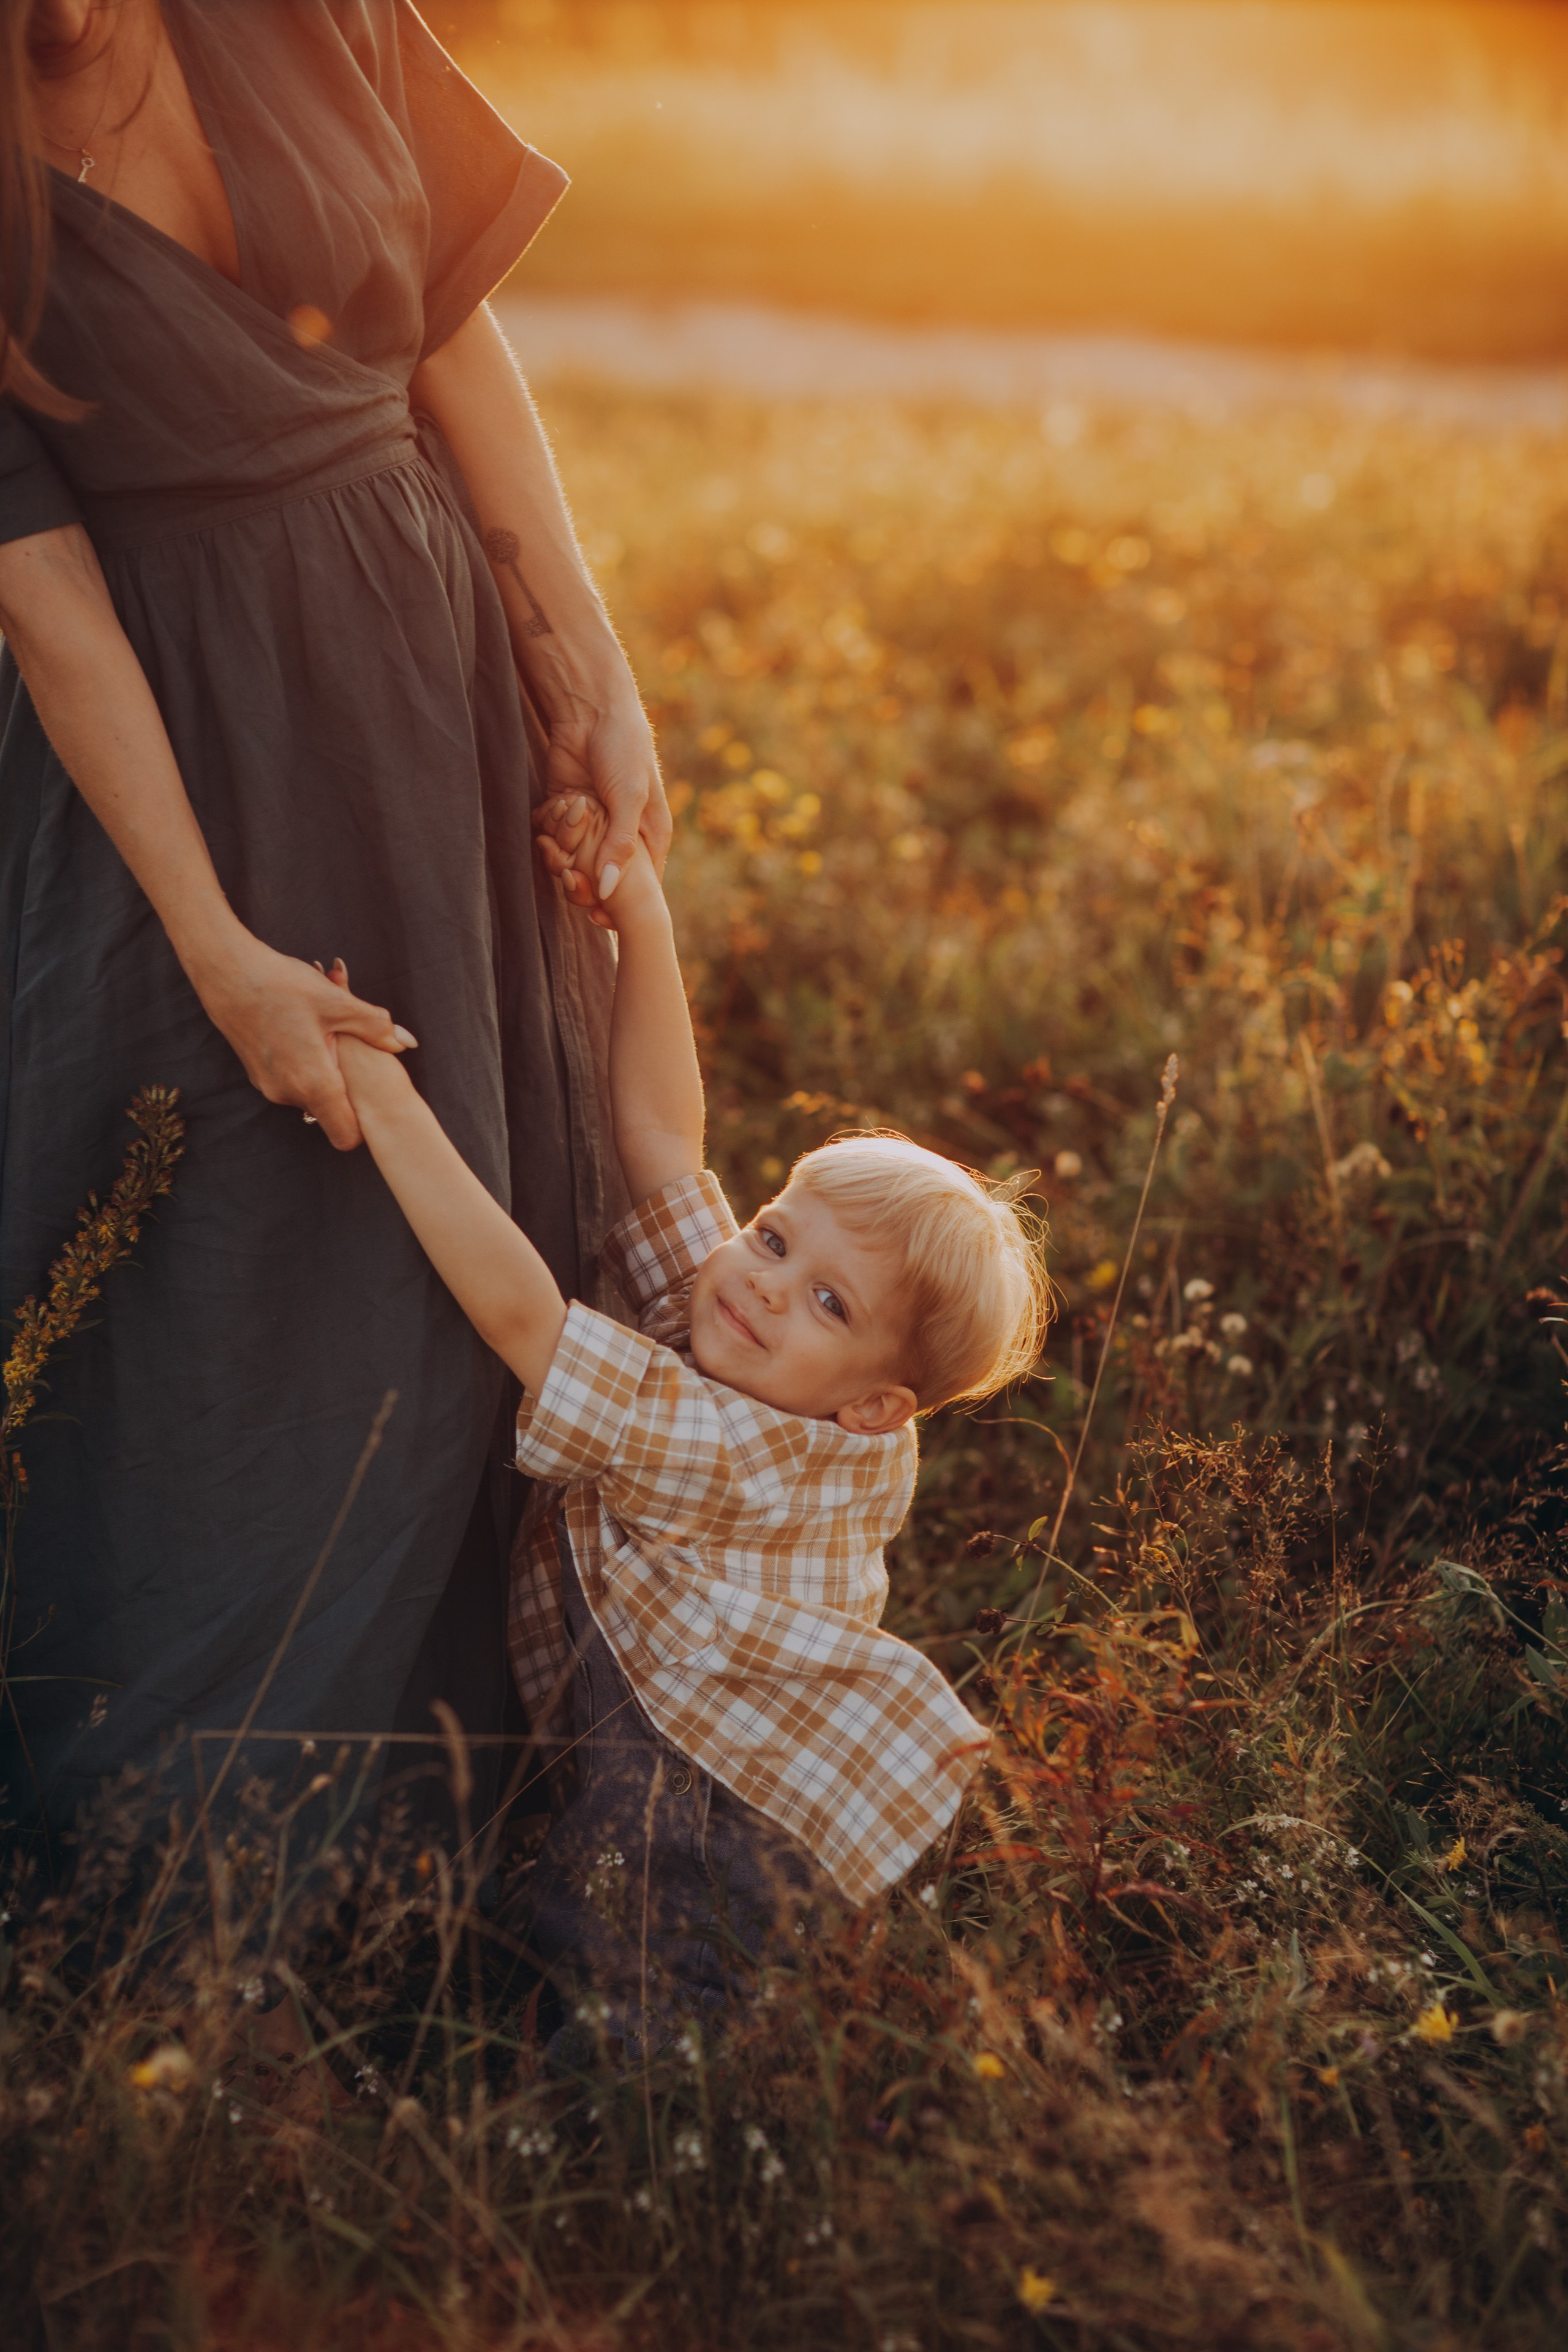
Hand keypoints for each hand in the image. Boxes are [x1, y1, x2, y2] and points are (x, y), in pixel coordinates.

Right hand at [189, 934, 415, 1150]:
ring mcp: (270, 1087)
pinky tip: (303, 1031)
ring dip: (325, 1073)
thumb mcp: (337, 1003)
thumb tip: (406, 1044)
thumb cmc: (282, 985)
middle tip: (348, 1049)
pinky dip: (305, 1066)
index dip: (365, 1123)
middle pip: (331, 1113)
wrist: (226, 974)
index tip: (372, 1097)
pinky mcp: (259, 1076)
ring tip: (325, 1033)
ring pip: (311, 1095)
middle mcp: (288, 1094)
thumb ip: (376, 1028)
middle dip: (346, 1089)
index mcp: (314, 1083)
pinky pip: (292, 1082)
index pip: (347, 1135)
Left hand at [541, 688, 669, 907]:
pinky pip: (551, 835)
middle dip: (581, 876)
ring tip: (566, 818)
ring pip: (571, 859)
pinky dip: (547, 827)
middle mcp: (620, 835)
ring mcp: (591, 824)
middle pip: (600, 879)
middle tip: (569, 871)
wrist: (591, 709)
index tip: (598, 918)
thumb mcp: (629, 798)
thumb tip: (609, 892)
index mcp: (649, 836)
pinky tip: (554, 806)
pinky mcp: (564, 810)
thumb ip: (620, 846)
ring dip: (562, 845)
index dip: (620, 906)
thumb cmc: (624, 748)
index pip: (640, 887)